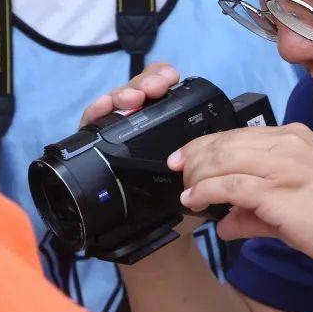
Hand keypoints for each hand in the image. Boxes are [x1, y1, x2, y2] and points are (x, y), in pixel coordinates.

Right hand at [80, 63, 202, 242]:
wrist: (155, 235)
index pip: (160, 86)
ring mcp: (115, 132)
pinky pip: (92, 125)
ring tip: (131, 100)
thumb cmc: (178, 199)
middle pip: (138, 91)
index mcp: (165, 122)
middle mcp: (138, 122)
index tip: (170, 79)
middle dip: (145, 84)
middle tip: (153, 90)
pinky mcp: (95, 147)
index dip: (162, 76)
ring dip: (123, 95)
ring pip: (116, 103)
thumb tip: (221, 133)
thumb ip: (203, 149)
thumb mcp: (197, 169)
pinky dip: (96, 113)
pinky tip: (103, 108)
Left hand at [169, 123, 312, 271]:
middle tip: (178, 171)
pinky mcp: (278, 190)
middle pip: (224, 141)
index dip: (205, 144)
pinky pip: (229, 185)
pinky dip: (205, 192)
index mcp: (292, 136)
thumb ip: (253, 212)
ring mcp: (283, 165)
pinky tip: (195, 200)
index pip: (237, 133)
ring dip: (196, 175)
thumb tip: (224, 223)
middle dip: (194, 156)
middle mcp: (286, 143)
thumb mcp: (292, 204)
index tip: (185, 157)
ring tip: (186, 190)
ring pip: (222, 159)